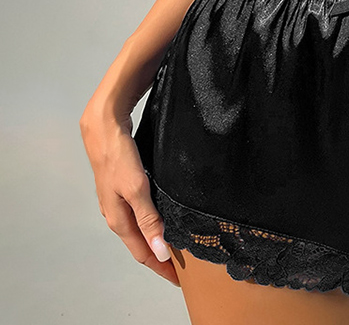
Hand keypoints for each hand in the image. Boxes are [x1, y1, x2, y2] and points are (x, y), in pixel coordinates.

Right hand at [80, 101, 179, 286]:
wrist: (104, 129)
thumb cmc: (119, 157)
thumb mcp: (136, 189)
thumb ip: (148, 220)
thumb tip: (160, 250)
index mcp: (120, 220)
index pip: (143, 254)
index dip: (161, 268)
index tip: (179, 280)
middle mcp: (117, 215)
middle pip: (141, 245)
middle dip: (160, 258)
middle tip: (182, 267)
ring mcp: (119, 202)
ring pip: (140, 230)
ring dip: (156, 240)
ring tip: (175, 247)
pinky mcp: (123, 189)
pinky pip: (140, 214)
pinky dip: (153, 223)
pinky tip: (162, 220)